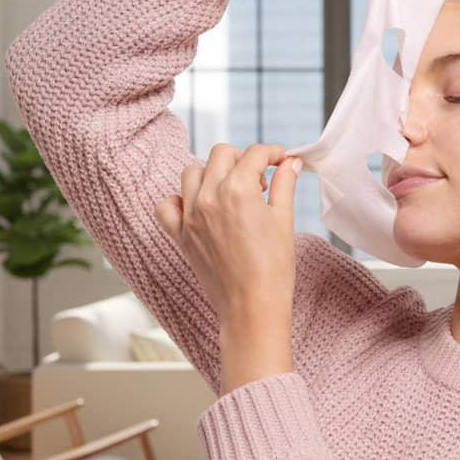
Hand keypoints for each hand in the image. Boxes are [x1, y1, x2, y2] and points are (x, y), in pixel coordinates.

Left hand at [154, 143, 301, 327]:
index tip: (282, 161)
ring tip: (233, 191)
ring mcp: (190, 215)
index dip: (273, 153)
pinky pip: (167, 205)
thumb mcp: (284, 220)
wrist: (252, 306)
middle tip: (261, 178)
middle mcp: (209, 196)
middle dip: (244, 158)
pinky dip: (179, 199)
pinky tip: (199, 206)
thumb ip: (285, 185)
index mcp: (238, 189)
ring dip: (213, 173)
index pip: (254, 154)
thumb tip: (291, 163)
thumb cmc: (273, 268)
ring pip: (192, 172)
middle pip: (222, 154)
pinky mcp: (181, 235)